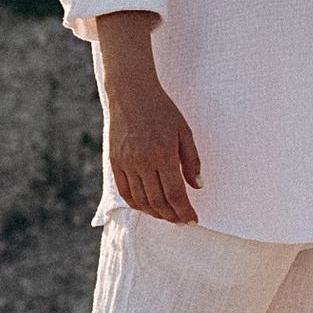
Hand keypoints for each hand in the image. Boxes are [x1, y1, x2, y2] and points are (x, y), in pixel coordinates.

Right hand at [96, 21, 202, 223]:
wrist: (131, 92)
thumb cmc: (162, 110)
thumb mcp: (183, 131)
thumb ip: (192, 160)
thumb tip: (197, 186)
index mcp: (164, 154)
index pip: (175, 194)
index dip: (185, 211)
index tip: (192, 219)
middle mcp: (143, 162)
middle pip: (158, 202)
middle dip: (172, 216)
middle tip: (182, 220)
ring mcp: (126, 163)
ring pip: (141, 200)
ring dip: (156, 213)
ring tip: (167, 216)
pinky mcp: (115, 162)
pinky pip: (125, 192)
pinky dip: (137, 204)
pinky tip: (147, 207)